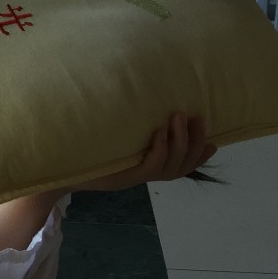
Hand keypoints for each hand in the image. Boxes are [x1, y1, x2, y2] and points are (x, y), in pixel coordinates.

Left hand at [78, 113, 215, 193]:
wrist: (63, 169)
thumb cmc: (88, 149)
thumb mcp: (117, 136)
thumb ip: (135, 127)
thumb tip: (149, 103)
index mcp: (148, 166)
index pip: (182, 165)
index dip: (199, 156)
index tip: (214, 142)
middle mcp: (146, 173)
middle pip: (182, 165)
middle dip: (194, 141)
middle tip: (197, 117)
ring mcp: (137, 175)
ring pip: (170, 165)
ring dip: (179, 140)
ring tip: (177, 116)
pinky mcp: (126, 176)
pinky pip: (151, 166)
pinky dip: (159, 149)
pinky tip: (159, 132)